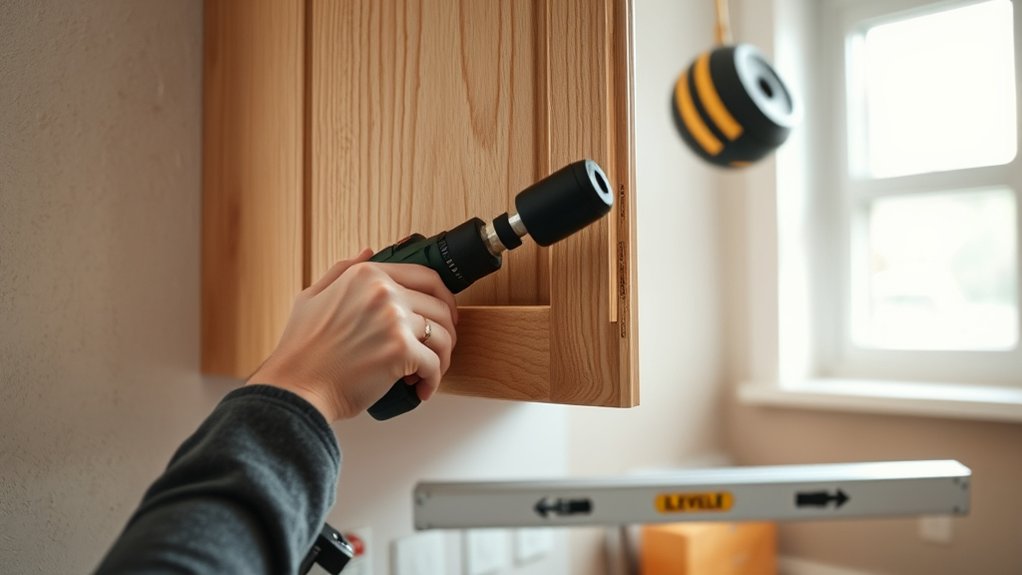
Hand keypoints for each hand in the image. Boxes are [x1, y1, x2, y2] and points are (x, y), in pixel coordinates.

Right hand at [247, 249, 458, 421]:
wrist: (295, 389)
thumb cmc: (300, 351)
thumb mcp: (312, 297)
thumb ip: (341, 271)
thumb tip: (368, 252)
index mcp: (366, 275)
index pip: (426, 276)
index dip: (443, 298)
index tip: (443, 316)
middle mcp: (384, 291)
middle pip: (440, 307)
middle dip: (446, 332)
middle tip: (438, 350)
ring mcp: (394, 319)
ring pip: (443, 335)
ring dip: (442, 358)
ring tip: (427, 373)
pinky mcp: (400, 350)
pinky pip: (435, 364)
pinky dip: (432, 381)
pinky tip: (420, 390)